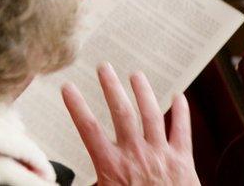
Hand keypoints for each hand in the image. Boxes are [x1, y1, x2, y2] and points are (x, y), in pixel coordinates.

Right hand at [61, 64, 199, 185]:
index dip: (76, 106)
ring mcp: (161, 156)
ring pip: (151, 115)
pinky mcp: (184, 162)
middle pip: (121, 113)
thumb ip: (89, 183)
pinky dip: (182, 113)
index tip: (67, 87)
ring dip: (143, 92)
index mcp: (111, 167)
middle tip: (103, 68)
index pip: (88, 129)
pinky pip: (183, 132)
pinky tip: (179, 97)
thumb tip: (60, 182)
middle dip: (110, 87)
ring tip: (135, 75)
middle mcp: (135, 155)